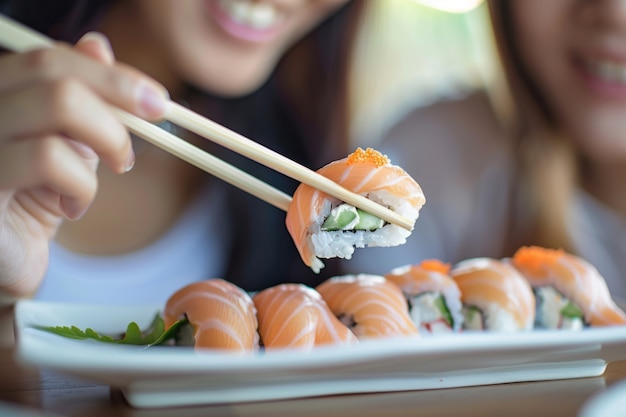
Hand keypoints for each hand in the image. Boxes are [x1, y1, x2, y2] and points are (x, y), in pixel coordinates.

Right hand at [0, 32, 167, 299]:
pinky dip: (82, 185)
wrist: (7, 259)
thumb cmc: (32, 199)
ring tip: (101, 182)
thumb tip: (98, 45)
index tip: (158, 101)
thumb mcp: (64, 144)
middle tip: (137, 143)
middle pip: (54, 70)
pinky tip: (72, 208)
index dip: (112, 75)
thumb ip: (80, 101)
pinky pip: (49, 158)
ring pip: (59, 104)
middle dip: (118, 102)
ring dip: (107, 144)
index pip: (50, 58)